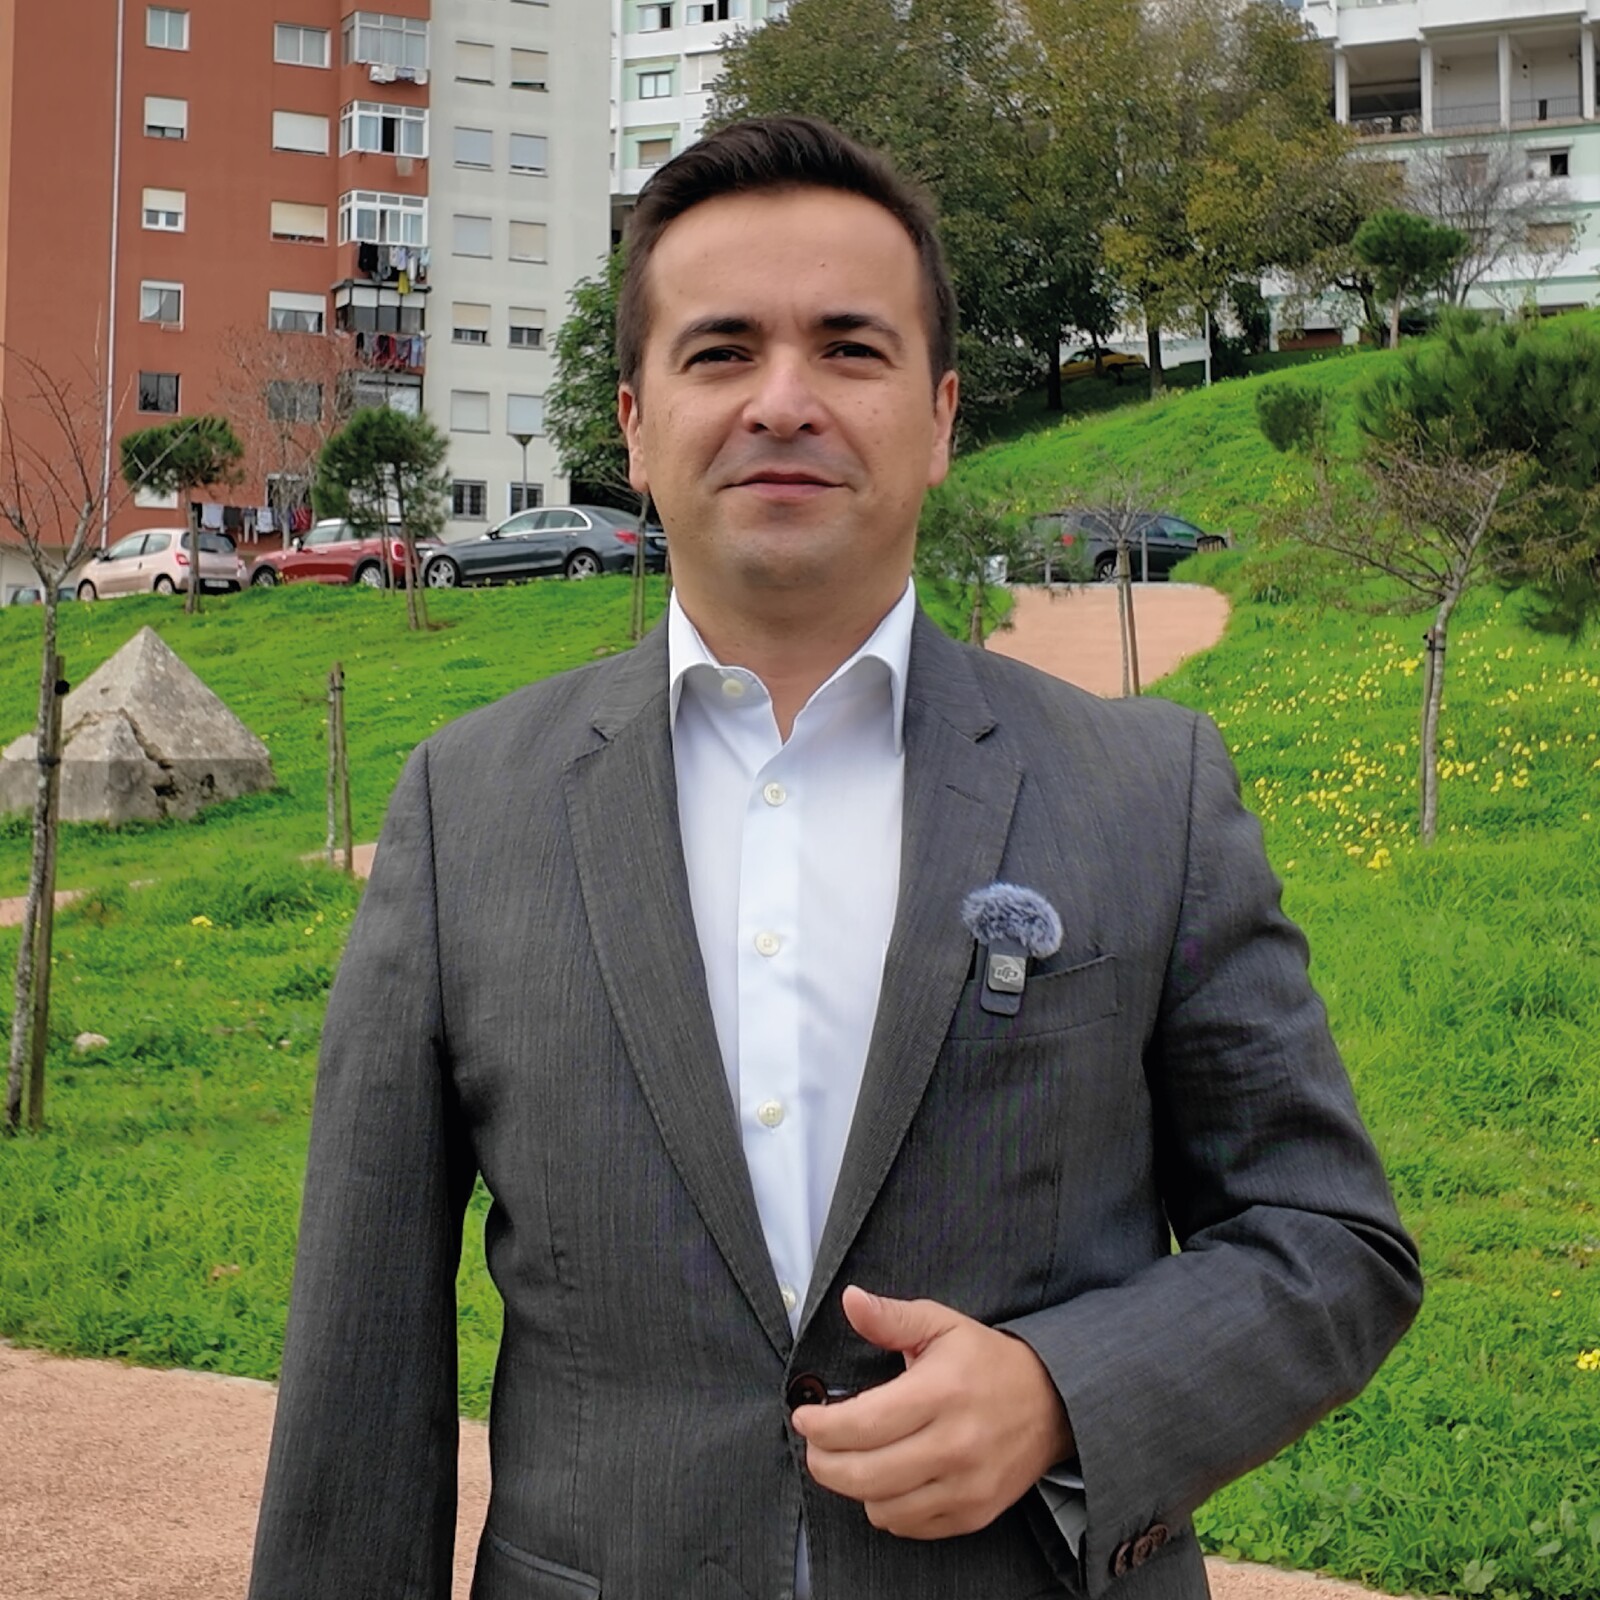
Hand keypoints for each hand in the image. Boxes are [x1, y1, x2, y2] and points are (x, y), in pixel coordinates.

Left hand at [791, 1285, 1074, 1539]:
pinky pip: (909, 1526)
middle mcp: (955, 1444)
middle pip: (865, 1474)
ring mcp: (967, 1486)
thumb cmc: (986, 1361)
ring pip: (882, 1507)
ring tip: (852, 1459)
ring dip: (855, 1486)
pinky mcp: (974, 1513)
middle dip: (823, 1462)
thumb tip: (850, 1299)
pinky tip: (887, 1480)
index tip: (804, 1416)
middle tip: (815, 1446)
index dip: (821, 1425)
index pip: (863, 1423)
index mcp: (942, 1392)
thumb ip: (890, 1317)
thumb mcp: (941, 1325)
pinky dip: (887, 1508)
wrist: (1053, 1404)